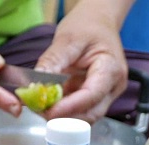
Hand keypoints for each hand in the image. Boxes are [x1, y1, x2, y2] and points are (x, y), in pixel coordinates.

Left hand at [35, 2, 129, 121]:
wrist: (97, 23)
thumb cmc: (88, 27)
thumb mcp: (67, 39)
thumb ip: (52, 62)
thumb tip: (35, 85)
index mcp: (111, 69)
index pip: (92, 95)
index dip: (69, 108)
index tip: (48, 111)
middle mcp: (113, 86)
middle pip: (90, 113)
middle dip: (64, 117)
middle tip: (39, 110)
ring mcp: (106, 94)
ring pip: (84, 116)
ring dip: (62, 116)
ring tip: (40, 106)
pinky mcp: (95, 98)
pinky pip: (79, 110)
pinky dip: (63, 111)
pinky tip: (48, 104)